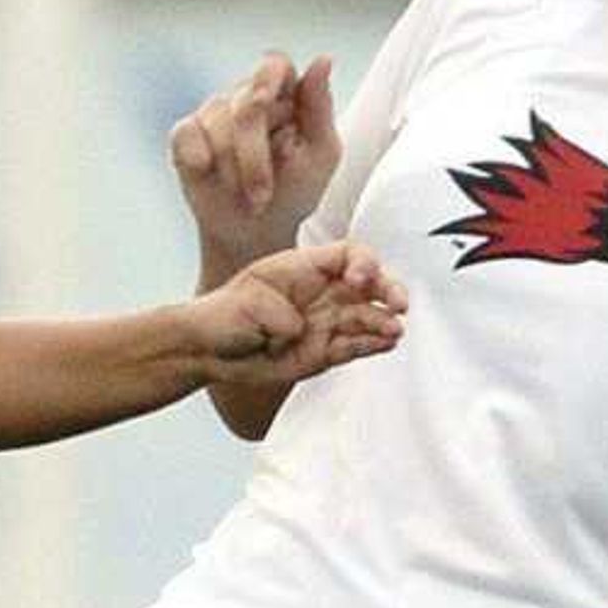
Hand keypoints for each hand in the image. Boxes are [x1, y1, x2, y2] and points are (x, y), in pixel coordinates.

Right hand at [168, 51, 340, 267]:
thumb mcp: (320, 156)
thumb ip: (320, 109)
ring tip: (249, 200)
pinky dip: (197, 160)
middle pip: (247, 106)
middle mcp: (246, 94)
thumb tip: (323, 59)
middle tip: (262, 196)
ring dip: (233, 173)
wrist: (257, 233)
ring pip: (218, 128)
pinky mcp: (186, 134)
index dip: (268, 81)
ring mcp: (213, 111)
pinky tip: (209, 177)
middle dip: (254, 158)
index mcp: (284, 91)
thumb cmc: (295, 191)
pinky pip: (186, 136)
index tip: (265, 103)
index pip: (274, 65)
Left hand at [183, 240, 407, 393]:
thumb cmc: (224, 314)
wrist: (209, 350)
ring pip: (364, 317)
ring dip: (382, 322)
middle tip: (399, 304)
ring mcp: (325, 322)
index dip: (362, 263)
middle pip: (367, 284)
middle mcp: (321, 293)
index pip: (348, 255)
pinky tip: (386, 344)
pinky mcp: (323, 352)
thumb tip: (300, 328)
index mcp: (304, 268)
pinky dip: (371, 345)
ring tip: (394, 331)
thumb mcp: (246, 302)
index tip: (360, 279)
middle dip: (387, 290)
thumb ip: (277, 312)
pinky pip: (353, 346)